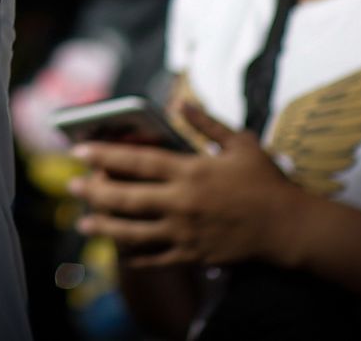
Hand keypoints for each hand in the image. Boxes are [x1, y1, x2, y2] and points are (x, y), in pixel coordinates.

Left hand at [68, 102, 306, 267]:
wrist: (289, 227)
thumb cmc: (266, 182)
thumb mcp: (240, 143)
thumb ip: (206, 123)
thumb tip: (180, 103)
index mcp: (190, 171)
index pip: (137, 161)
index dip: (104, 155)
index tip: (79, 151)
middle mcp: (181, 202)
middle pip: (126, 197)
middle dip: (94, 191)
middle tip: (71, 186)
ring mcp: (184, 232)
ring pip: (133, 232)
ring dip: (104, 227)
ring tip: (83, 223)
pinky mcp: (192, 254)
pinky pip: (155, 257)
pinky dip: (133, 255)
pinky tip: (118, 251)